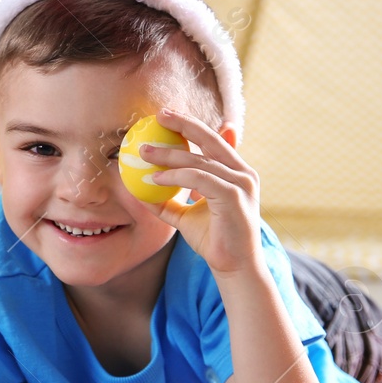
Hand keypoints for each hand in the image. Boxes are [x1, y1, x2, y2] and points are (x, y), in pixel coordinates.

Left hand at [139, 109, 263, 277]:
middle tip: (157, 115)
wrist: (233, 267)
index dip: (191, 124)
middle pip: (210, 139)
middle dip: (184, 123)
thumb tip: (139, 189)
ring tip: (143, 152)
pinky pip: (198, 178)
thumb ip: (168, 200)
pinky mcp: (234, 197)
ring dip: (168, 154)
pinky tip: (154, 178)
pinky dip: (175, 176)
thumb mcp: (186, 215)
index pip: (213, 140)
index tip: (165, 115)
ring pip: (200, 160)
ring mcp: (241, 184)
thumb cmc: (213, 239)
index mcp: (236, 172)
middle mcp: (243, 173)